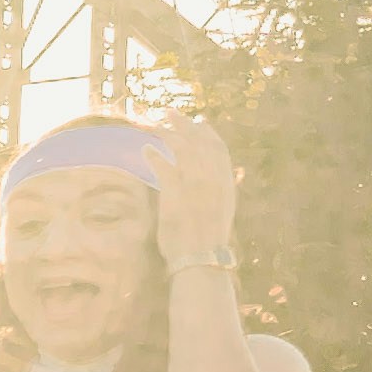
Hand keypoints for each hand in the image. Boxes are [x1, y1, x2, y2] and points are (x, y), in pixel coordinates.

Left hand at [150, 118, 239, 270]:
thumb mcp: (219, 211)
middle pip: (198, 143)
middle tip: (169, 112)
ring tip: (151, 126)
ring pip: (181, 151)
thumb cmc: (207, 240)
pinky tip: (145, 149)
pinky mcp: (176, 196)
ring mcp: (195, 187)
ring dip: (165, 135)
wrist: (201, 259)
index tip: (199, 121)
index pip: (219, 149)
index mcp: (226, 184)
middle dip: (183, 124)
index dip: (207, 133)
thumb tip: (208, 177)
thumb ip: (214, 191)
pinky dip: (155, 157)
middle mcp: (213, 181)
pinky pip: (164, 169)